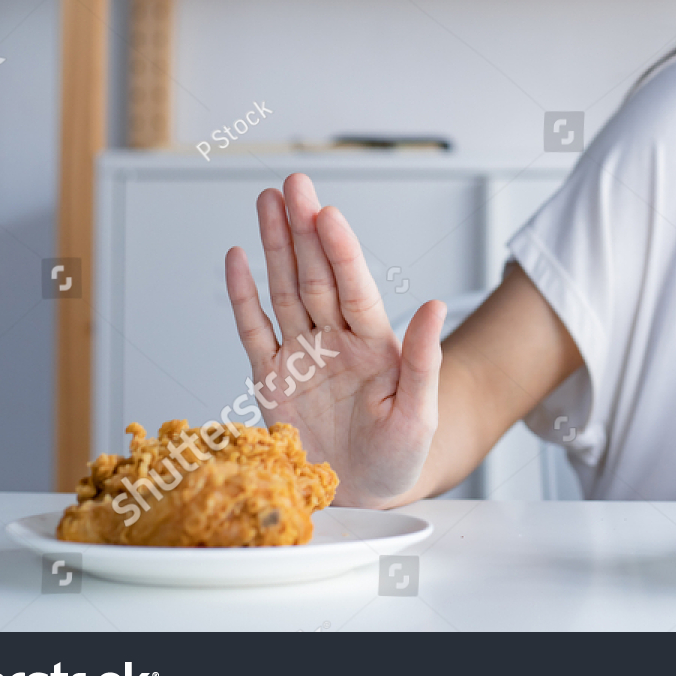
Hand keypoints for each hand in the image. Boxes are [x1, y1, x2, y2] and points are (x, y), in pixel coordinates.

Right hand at [225, 174, 446, 507]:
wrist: (367, 493)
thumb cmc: (401, 453)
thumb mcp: (420, 413)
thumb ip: (423, 360)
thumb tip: (438, 306)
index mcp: (373, 344)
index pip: (354, 287)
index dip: (340, 250)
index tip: (328, 212)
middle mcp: (335, 339)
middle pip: (316, 275)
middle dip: (303, 229)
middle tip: (294, 183)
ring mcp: (301, 355)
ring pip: (284, 290)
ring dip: (274, 246)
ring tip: (267, 199)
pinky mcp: (270, 378)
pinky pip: (254, 330)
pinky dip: (242, 296)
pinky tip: (237, 257)